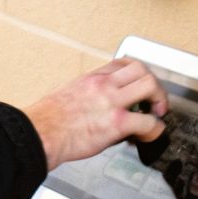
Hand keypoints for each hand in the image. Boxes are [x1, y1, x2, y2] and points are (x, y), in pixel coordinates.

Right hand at [21, 57, 168, 170]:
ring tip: (156, 114)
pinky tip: (150, 135)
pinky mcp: (116, 123)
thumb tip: (93, 106)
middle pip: (142, 69)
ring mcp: (111, 102)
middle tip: (154, 101)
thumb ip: (85, 95)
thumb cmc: (46, 121)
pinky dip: (155, 129)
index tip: (139, 85)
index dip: (137, 74)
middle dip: (154, 85)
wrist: (39, 134)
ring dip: (159, 100)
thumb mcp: (66, 95)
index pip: (122, 64)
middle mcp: (103, 85)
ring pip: (149, 86)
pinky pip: (148, 122)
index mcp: (91, 79)